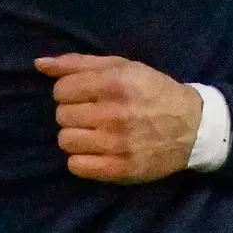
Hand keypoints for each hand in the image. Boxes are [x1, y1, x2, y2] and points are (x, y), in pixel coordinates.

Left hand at [35, 54, 202, 183]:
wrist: (193, 127)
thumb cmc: (152, 91)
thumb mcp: (121, 67)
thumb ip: (77, 63)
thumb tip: (39, 64)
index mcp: (114, 83)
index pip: (61, 90)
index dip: (69, 92)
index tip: (84, 95)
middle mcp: (114, 113)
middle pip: (61, 116)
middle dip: (73, 112)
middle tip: (93, 113)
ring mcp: (117, 144)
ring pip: (65, 141)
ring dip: (75, 136)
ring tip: (94, 132)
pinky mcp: (121, 169)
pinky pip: (76, 166)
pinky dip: (82, 159)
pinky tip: (97, 150)